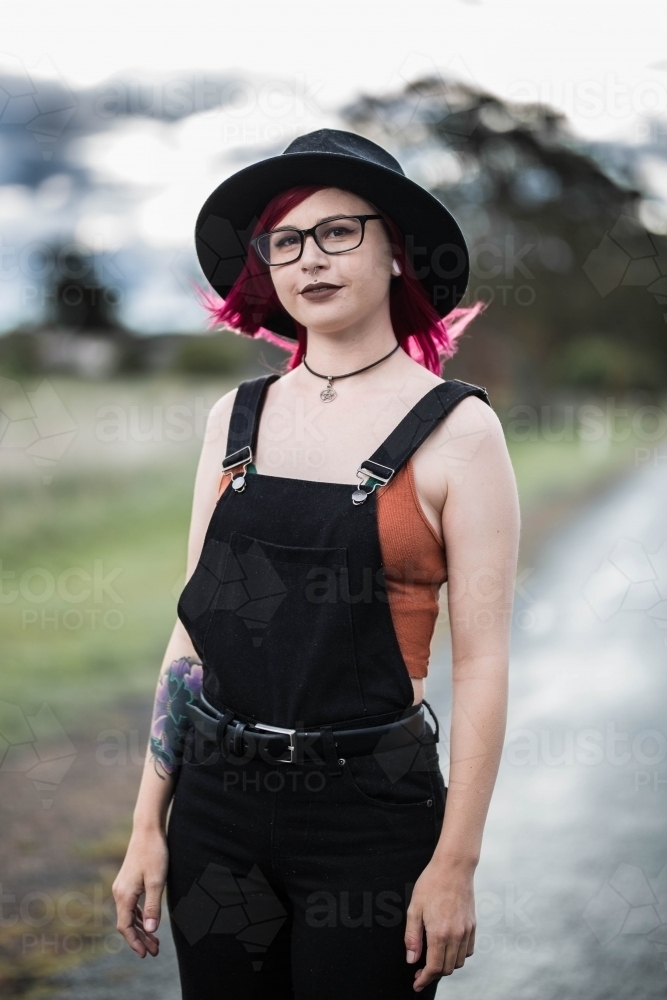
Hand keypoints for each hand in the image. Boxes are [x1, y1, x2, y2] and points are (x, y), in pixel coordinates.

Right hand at [112, 828, 168, 957]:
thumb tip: (150, 930)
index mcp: (124, 895)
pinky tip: (149, 922)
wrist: (148, 829)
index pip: (125, 927)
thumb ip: (153, 907)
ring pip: (130, 915)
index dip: (135, 942)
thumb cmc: (154, 853)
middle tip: (154, 952)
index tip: (145, 954)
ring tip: (155, 941)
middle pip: (127, 923)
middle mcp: (119, 892)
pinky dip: (140, 916)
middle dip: (140, 939)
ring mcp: (122, 886)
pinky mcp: (128, 881)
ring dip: (141, 928)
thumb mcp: (157, 881)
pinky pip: (132, 905)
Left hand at [404, 858, 475, 991]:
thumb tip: (412, 959)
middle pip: (447, 968)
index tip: (417, 983)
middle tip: (421, 970)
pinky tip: (448, 948)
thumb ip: (412, 937)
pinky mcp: (473, 925)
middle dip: (433, 974)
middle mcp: (456, 935)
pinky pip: (468, 950)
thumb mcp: (414, 908)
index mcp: (440, 933)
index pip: (434, 967)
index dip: (424, 979)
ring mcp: (467, 931)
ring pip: (459, 962)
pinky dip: (458, 955)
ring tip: (434, 958)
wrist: (454, 866)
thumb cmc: (432, 884)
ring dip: (446, 965)